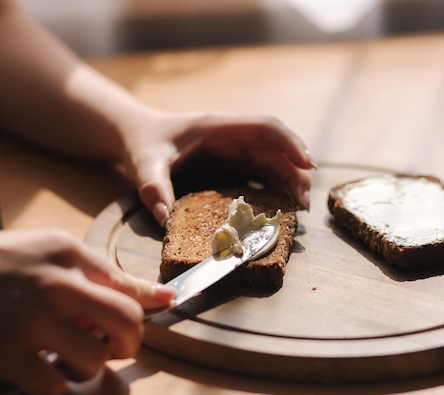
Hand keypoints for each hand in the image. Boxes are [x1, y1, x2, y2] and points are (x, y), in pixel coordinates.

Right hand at [0, 227, 174, 394]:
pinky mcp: (4, 353)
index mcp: (67, 253)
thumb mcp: (46, 249)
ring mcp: (29, 319)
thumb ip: (96, 270)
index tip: (159, 312)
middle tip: (116, 346)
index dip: (149, 306)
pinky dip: (55, 386)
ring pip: (95, 358)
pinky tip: (42, 371)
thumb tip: (153, 295)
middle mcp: (55, 283)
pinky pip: (55, 386)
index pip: (128, 285)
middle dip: (130, 342)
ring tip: (72, 358)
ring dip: (90, 367)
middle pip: (126, 322)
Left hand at [117, 110, 315, 225]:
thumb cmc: (142, 143)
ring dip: (290, 180)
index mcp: (217, 127)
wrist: (136, 135)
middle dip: (295, 170)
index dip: (290, 143)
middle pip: (276, 147)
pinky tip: (283, 204)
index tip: (308, 164)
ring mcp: (234, 148)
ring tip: (300, 207)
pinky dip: (276, 185)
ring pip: (274, 159)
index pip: (265, 127)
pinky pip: (262, 171)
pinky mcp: (232, 162)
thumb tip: (164, 218)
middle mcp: (232, 136)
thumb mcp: (143, 164)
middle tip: (304, 201)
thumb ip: (153, 188)